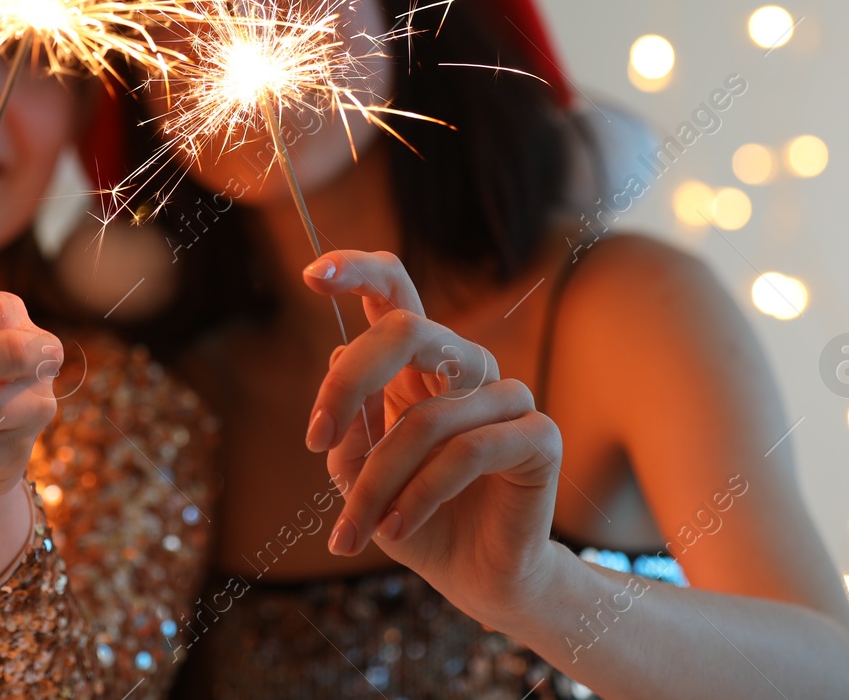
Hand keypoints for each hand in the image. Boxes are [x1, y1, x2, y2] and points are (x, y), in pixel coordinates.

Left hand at [303, 250, 562, 624]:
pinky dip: (421, 494)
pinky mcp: (539, 435)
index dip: (356, 271)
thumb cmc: (413, 516)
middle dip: (349, 381)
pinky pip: (467, 451)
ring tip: (355, 531)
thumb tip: (334, 356)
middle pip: (406, 329)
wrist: (474, 577)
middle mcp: (465, 366)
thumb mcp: (358, 472)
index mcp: (419, 362)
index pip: (394, 292)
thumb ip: (346, 423)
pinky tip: (397, 529)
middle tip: (314, 438)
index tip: (310, 275)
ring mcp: (507, 396)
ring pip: (426, 417)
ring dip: (378, 481)